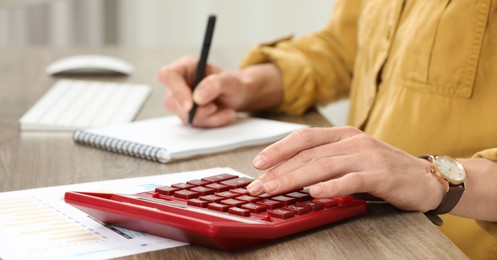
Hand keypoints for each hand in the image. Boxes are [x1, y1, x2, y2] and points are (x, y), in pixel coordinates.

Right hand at [158, 56, 246, 127]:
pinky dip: (211, 122)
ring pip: (184, 116)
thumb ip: (216, 84)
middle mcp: (180, 83)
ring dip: (207, 118)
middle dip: (196, 110)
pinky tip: (224, 115)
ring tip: (227, 111)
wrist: (238, 96)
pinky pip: (194, 124)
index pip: (168, 76)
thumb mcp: (230, 81)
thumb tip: (198, 97)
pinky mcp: (187, 114)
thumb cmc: (232, 84)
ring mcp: (181, 101)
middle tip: (214, 108)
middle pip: (172, 101)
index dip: (177, 91)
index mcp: (186, 67)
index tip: (191, 105)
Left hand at [247, 126, 444, 211]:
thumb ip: (325, 162)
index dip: (278, 149)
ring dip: (294, 179)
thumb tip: (289, 174)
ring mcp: (367, 156)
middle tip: (257, 186)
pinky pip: (351, 180)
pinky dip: (330, 187)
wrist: (426, 178)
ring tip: (273, 189)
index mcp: (343, 134)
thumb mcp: (352, 158)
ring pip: (323, 166)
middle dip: (278, 171)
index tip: (257, 163)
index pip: (303, 138)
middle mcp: (353, 141)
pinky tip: (313, 193)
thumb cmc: (384, 169)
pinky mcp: (381, 175)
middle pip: (308, 154)